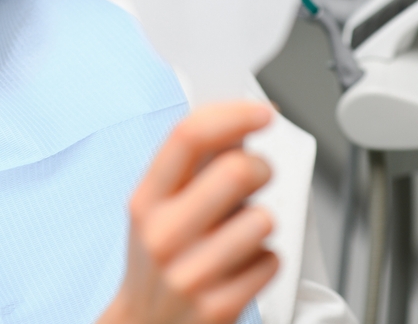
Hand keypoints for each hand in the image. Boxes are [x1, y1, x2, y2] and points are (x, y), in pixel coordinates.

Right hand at [99, 102, 277, 323]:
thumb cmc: (160, 259)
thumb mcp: (159, 207)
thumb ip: (195, 164)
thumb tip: (242, 123)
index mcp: (146, 200)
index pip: (188, 137)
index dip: (233, 115)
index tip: (262, 113)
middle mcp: (162, 234)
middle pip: (237, 170)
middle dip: (261, 168)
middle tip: (257, 178)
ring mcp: (189, 273)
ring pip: (262, 218)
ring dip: (262, 222)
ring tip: (240, 234)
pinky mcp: (218, 306)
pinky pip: (271, 260)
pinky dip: (265, 260)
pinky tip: (241, 266)